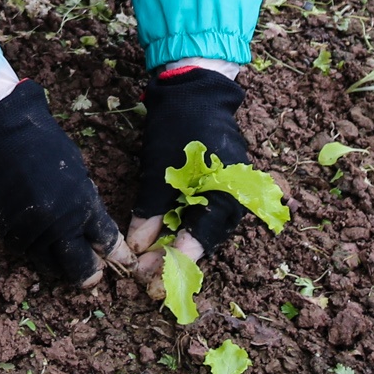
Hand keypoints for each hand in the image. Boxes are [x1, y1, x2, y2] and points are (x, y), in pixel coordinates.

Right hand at [0, 79, 131, 286]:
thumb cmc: (39, 140)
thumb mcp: (75, 168)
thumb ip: (84, 200)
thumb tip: (89, 223)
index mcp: (82, 205)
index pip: (105, 240)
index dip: (114, 253)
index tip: (122, 261)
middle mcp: (58, 224)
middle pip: (79, 266)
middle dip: (89, 273)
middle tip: (94, 276)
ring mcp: (30, 232)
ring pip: (50, 265)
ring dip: (60, 265)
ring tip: (66, 263)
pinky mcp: (5, 232)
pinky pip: (25, 251)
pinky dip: (35, 250)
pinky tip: (40, 244)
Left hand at [125, 67, 251, 280]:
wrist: (196, 93)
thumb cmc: (178, 127)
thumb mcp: (159, 170)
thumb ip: (151, 211)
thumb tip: (137, 247)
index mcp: (226, 196)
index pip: (199, 241)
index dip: (172, 262)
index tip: (150, 280)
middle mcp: (236, 201)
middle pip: (203, 242)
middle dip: (172, 260)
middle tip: (144, 278)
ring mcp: (232, 195)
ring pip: (203, 231)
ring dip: (176, 246)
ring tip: (149, 262)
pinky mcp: (222, 189)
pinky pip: (204, 217)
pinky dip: (183, 228)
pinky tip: (163, 238)